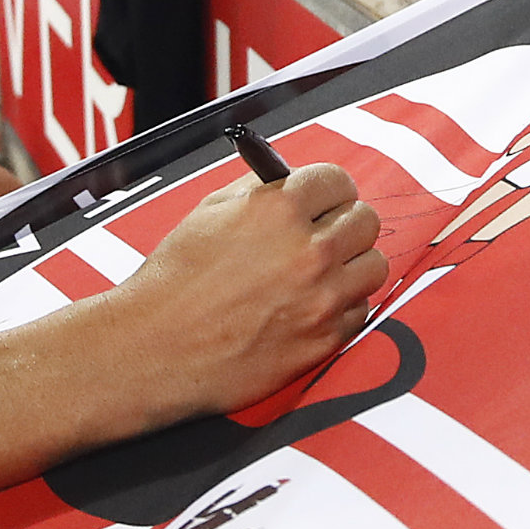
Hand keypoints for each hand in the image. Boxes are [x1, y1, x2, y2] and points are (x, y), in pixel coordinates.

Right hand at [110, 158, 389, 422]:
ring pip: (374, 266)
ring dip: (352, 265)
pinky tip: (313, 306)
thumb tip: (291, 180)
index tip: (324, 200)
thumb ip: (259, 191)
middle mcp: (309, 251)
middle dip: (344, 223)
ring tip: (324, 272)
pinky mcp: (324, 339)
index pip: (338, 181)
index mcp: (279, 210)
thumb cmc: (175, 282)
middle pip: (365, 221)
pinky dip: (344, 307)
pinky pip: (361, 311)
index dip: (328, 190)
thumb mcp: (210, 213)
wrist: (155, 348)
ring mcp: (322, 298)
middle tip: (326, 234)